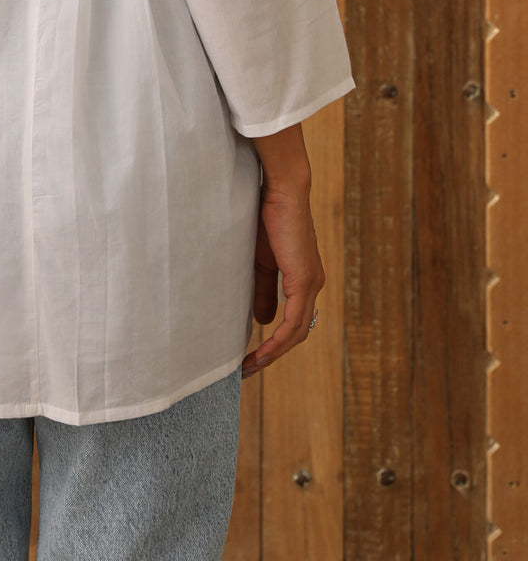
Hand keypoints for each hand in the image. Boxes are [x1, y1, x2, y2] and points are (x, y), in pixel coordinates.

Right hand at [241, 180, 324, 377]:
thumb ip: (263, 290)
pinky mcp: (304, 280)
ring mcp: (311, 284)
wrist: (281, 190)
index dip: (275, 343)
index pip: (294, 322)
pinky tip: (263, 350)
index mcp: (304, 279)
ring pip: (297, 332)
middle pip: (297, 334)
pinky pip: (294, 321)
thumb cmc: (267, 217)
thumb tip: (263, 320)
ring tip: (251, 366)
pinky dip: (279, 340)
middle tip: (248, 369)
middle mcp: (313, 285)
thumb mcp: (261, 260)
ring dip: (274, 353)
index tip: (251, 356)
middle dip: (273, 355)